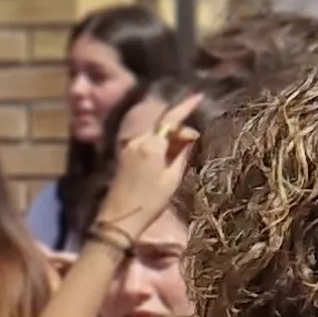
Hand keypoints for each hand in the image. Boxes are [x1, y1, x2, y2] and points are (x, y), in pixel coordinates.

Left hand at [99, 93, 201, 237]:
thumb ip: (182, 153)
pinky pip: (145, 141)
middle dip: (178, 126)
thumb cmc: (150, 202)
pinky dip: (158, 142)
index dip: (185, 106)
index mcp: (151, 145)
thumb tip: (190, 135)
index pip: (171, 119)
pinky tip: (168, 153)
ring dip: (169, 135)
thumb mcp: (172, 178)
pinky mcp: (124, 156)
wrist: (119, 220)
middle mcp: (137, 141)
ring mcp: (128, 147)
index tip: (198, 96)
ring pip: (153, 132)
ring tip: (184, 147)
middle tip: (194, 139)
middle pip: (161, 124)